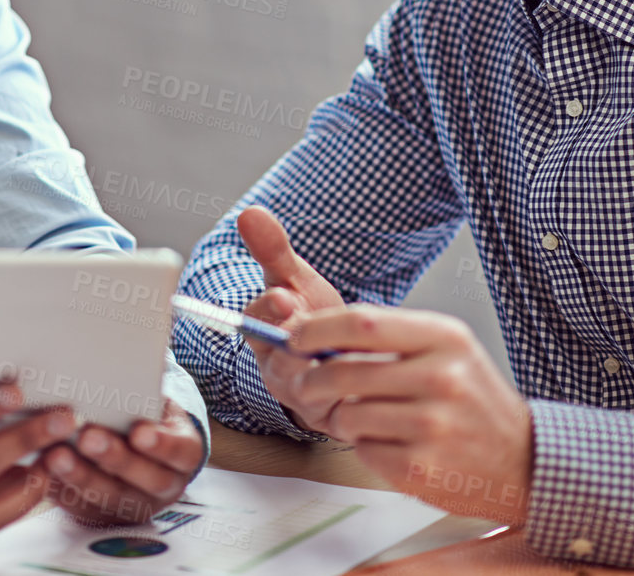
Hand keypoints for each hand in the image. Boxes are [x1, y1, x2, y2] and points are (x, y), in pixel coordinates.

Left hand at [41, 398, 204, 525]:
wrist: (138, 449)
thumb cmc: (143, 415)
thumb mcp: (155, 403)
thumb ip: (146, 394)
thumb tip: (125, 367)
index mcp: (183, 454)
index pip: (181, 452)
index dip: (163, 445)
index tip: (139, 431)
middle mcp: (163, 485)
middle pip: (145, 480)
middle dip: (114, 458)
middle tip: (88, 437)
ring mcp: (132, 504)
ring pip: (109, 497)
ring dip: (80, 476)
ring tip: (56, 454)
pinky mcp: (102, 514)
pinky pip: (81, 506)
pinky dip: (60, 488)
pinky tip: (43, 469)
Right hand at [236, 205, 345, 431]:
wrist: (339, 358)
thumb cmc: (312, 315)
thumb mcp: (295, 280)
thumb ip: (274, 250)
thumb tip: (249, 212)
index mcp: (262, 338)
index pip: (253, 325)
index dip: (265, 312)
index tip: (283, 296)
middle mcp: (279, 373)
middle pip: (283, 364)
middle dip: (301, 346)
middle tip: (319, 328)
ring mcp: (308, 400)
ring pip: (317, 391)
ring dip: (339, 370)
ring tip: (361, 351)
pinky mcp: (337, 420)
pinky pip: (348, 413)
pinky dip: (366, 394)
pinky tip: (384, 373)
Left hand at [286, 305, 531, 523]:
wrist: (522, 459)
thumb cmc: (474, 399)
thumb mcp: (445, 349)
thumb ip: (388, 337)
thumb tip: (315, 335)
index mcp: (444, 338)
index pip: (362, 322)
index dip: (317, 329)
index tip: (295, 336)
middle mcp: (441, 378)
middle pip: (343, 370)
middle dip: (312, 378)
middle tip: (307, 382)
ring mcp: (431, 426)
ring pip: (347, 415)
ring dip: (340, 417)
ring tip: (362, 417)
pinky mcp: (420, 468)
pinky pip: (362, 451)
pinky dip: (365, 447)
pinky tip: (390, 442)